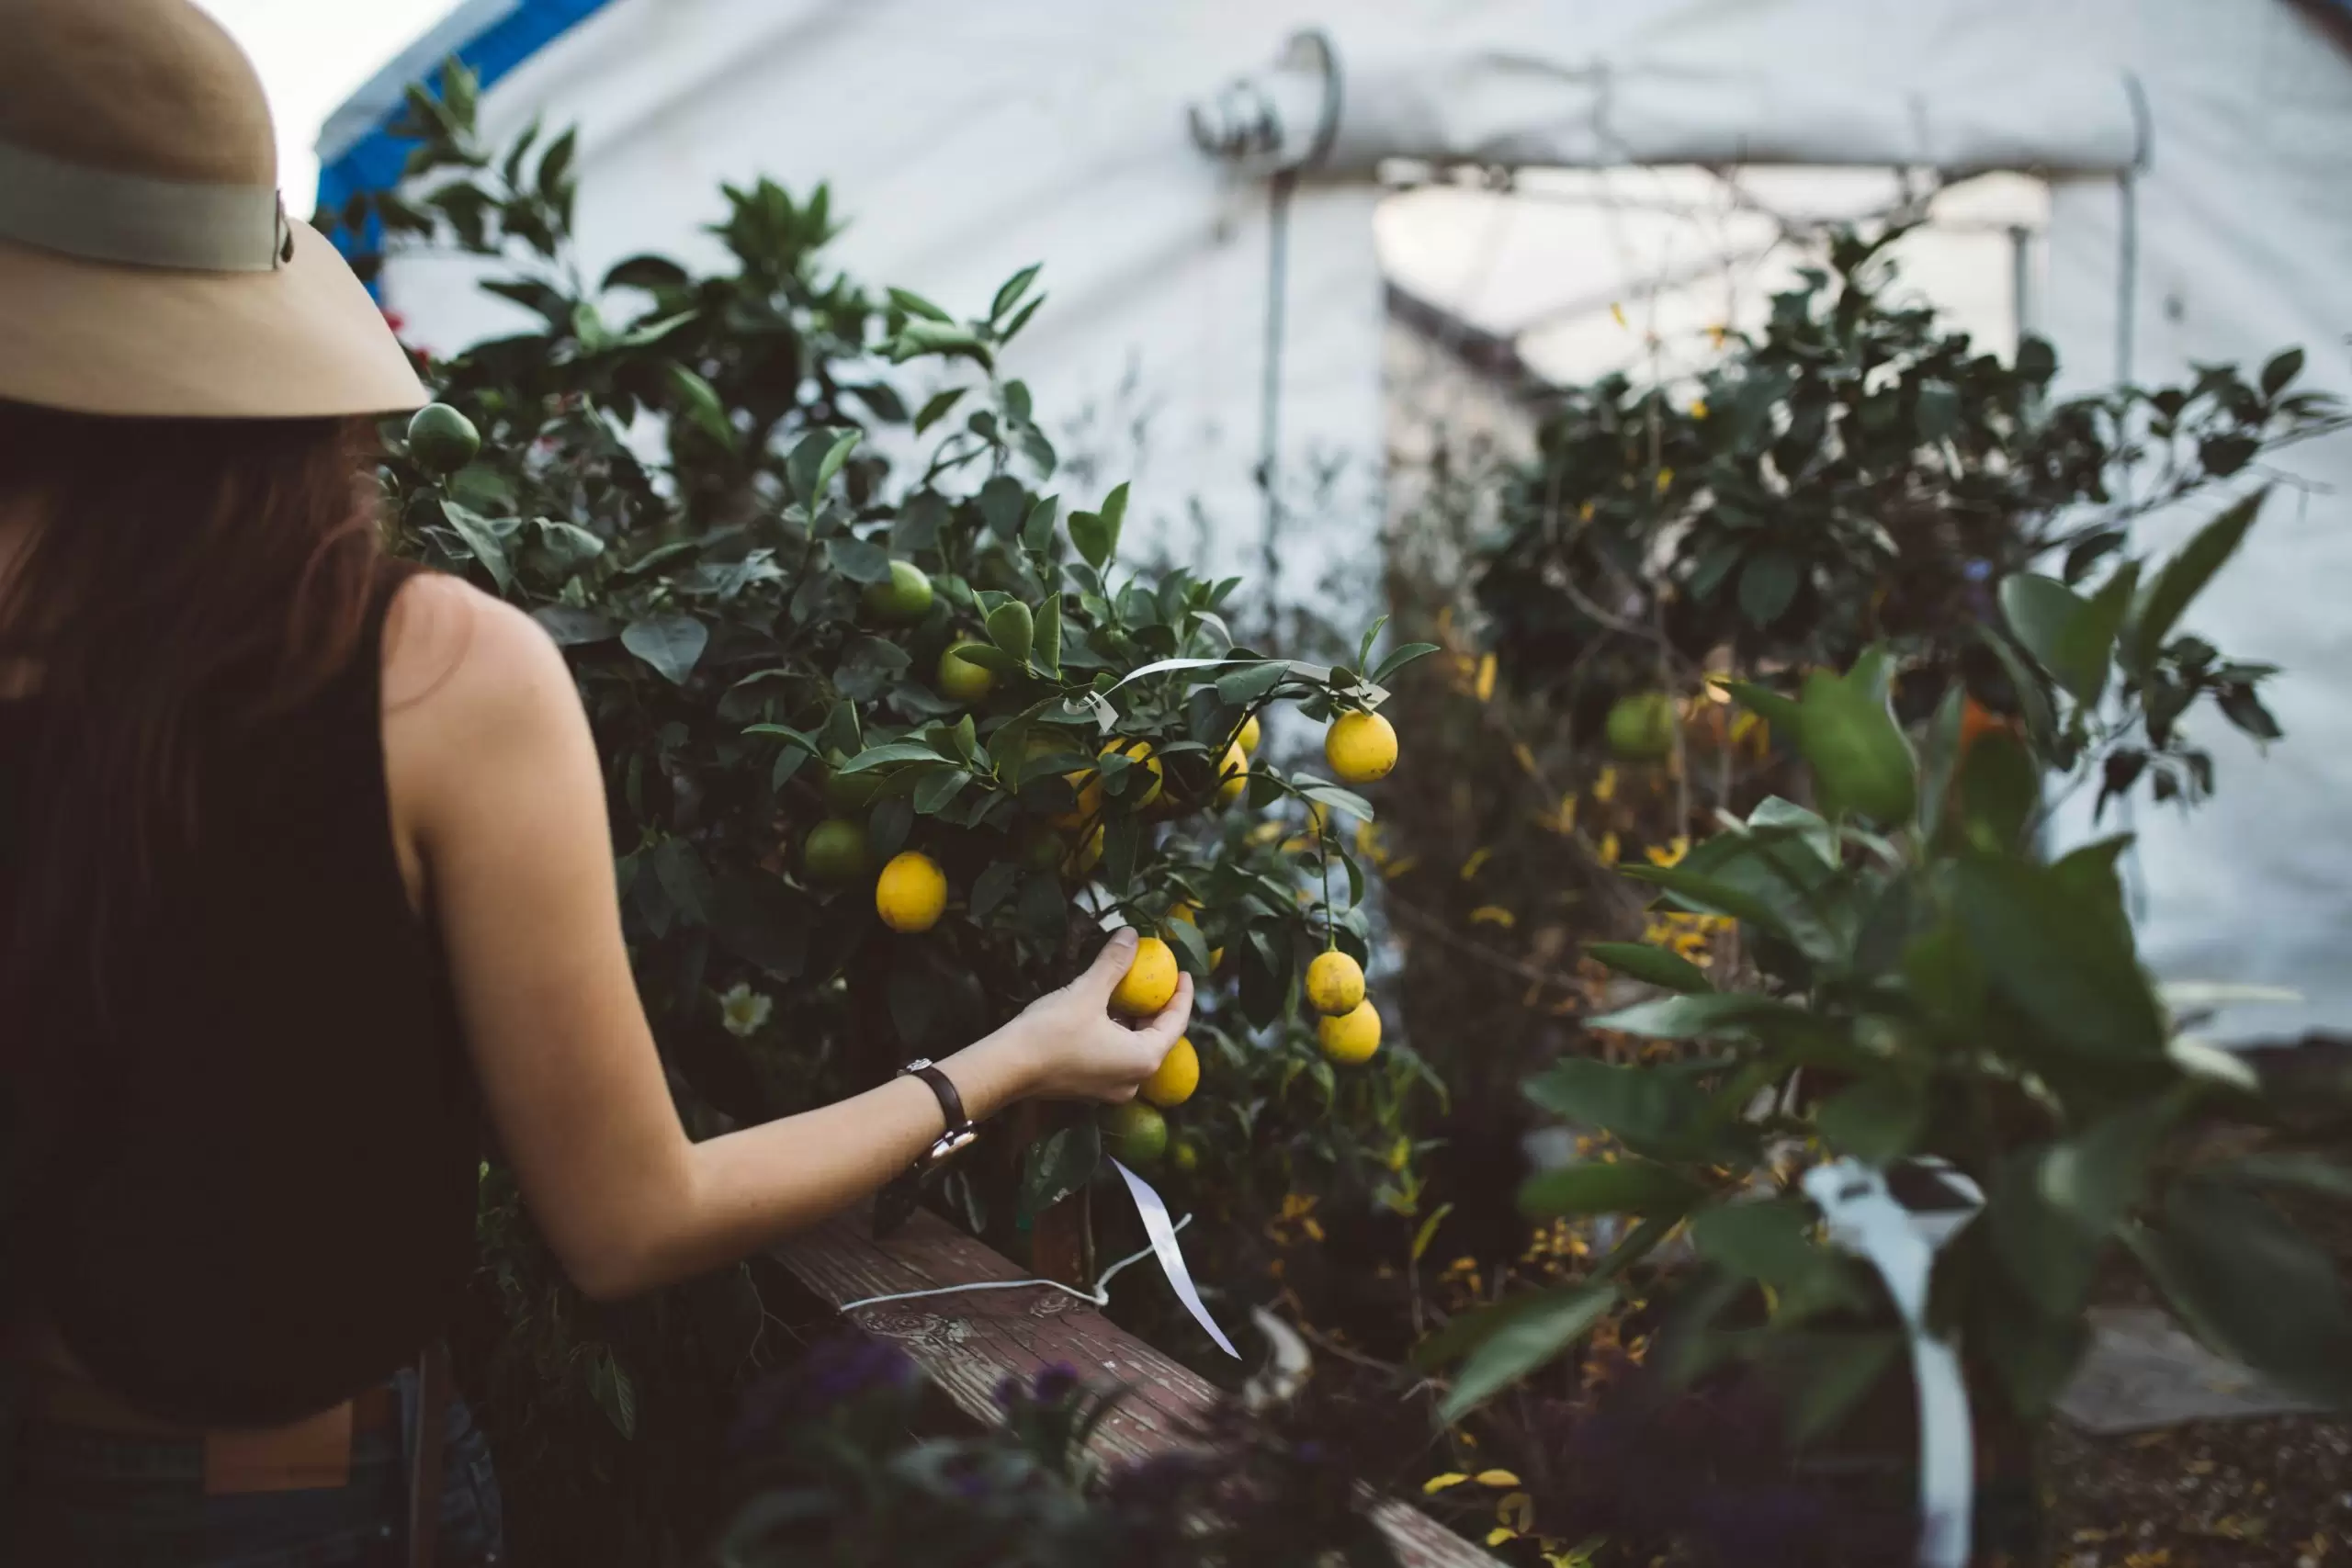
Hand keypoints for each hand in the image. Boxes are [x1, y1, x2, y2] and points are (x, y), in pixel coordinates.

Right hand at [1002, 928, 1193, 1102]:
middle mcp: (1134, 1080)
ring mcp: (1111, 1089)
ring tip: (1131, 992)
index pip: (1177, 1023)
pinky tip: (1105, 1014)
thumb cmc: (1052, 1030)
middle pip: (1158, 1038)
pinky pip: (1116, 1058)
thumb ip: (1115, 963)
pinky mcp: (1091, 1089)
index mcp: (1144, 1059)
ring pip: (1135, 1049)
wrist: (1007, 1067)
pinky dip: (1118, 1035)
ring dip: (1135, 1021)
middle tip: (1156, 979)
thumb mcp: (1087, 991)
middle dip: (1158, 1007)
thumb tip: (1132, 934)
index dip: (1182, 995)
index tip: (1183, 972)